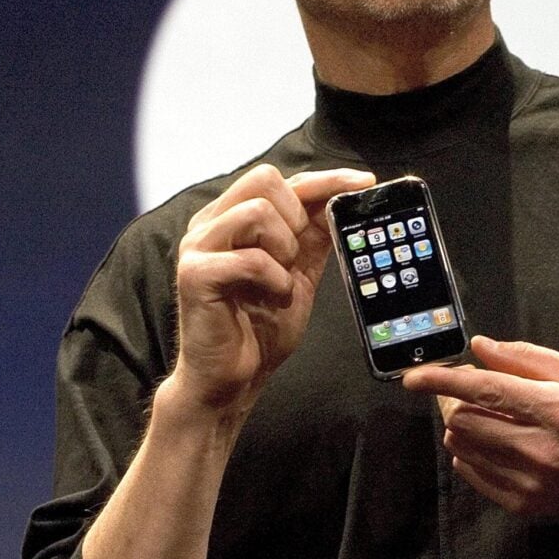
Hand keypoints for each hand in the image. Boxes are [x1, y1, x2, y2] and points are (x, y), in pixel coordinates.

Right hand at [172, 164, 373, 413]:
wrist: (233, 379)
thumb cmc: (260, 324)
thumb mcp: (299, 269)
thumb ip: (314, 233)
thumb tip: (345, 197)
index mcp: (233, 216)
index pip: (282, 179)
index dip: (326, 179)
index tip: (364, 183)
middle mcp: (211, 223)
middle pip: (264, 179)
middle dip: (296, 216)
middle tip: (297, 255)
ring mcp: (198, 246)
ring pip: (256, 211)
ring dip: (284, 248)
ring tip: (281, 278)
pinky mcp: (194, 275)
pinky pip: (251, 258)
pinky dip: (275, 279)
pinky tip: (274, 296)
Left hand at [403, 336, 558, 526]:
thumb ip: (529, 359)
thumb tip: (481, 348)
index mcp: (556, 409)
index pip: (485, 390)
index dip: (443, 380)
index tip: (413, 376)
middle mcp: (538, 449)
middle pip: (464, 420)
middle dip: (455, 399)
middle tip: (470, 387)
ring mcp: (528, 481)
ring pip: (462, 445)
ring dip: (464, 423)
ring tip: (491, 414)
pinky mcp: (522, 503)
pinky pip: (471, 472)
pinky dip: (471, 450)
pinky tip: (496, 439)